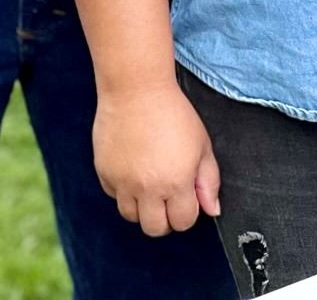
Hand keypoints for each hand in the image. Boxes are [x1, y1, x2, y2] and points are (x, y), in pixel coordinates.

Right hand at [93, 83, 221, 236]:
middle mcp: (147, 188)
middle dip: (164, 218)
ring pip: (130, 216)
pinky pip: (113, 195)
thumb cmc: (174, 113)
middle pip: (154, 228)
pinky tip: (132, 168)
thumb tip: (212, 210)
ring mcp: (122, 182)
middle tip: (167, 197)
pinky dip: (123, 189)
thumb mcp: (202, 144)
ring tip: (149, 182)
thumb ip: (209, 181)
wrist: (136, 89)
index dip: (187, 211)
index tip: (186, 196)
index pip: (182, 222)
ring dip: (142, 206)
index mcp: (176, 182)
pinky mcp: (104, 172)